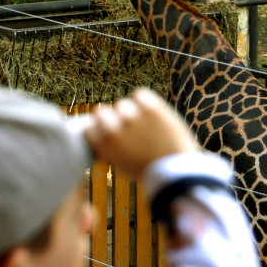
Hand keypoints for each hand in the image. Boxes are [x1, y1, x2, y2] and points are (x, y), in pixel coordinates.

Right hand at [82, 89, 197, 178]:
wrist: (177, 171)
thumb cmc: (149, 169)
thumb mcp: (121, 163)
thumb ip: (109, 146)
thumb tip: (100, 129)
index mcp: (104, 147)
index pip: (89, 128)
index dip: (99, 129)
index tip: (108, 132)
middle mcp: (113, 131)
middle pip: (101, 111)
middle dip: (111, 118)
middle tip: (125, 125)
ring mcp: (131, 118)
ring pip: (122, 105)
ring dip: (131, 112)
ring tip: (146, 126)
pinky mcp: (149, 108)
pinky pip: (140, 95)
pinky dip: (145, 101)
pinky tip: (152, 114)